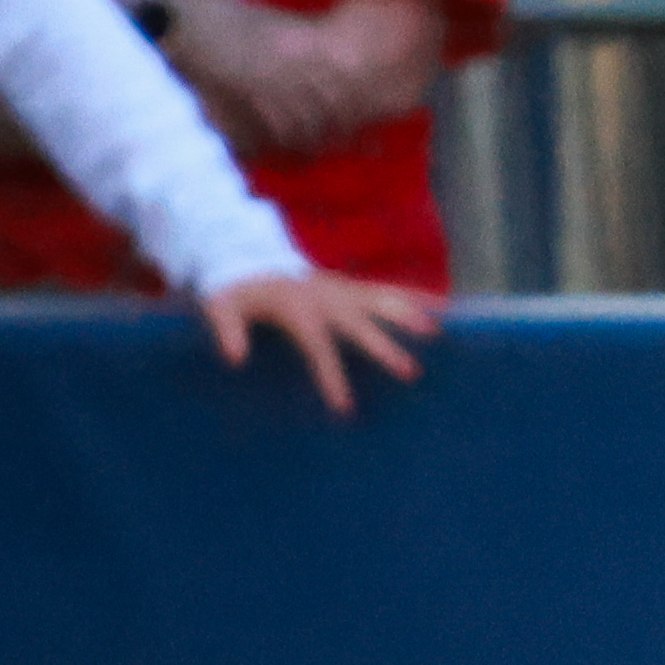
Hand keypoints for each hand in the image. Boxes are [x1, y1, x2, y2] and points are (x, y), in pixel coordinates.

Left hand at [202, 268, 436, 415]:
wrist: (249, 257)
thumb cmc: (235, 292)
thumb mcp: (219, 306)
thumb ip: (226, 329)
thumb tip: (234, 358)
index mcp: (297, 307)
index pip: (318, 345)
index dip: (331, 375)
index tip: (346, 407)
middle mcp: (326, 297)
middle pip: (361, 324)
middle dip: (386, 347)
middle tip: (411, 372)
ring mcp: (344, 289)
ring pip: (383, 300)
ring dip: (411, 314)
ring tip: (438, 333)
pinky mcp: (353, 287)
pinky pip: (389, 291)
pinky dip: (418, 297)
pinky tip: (445, 311)